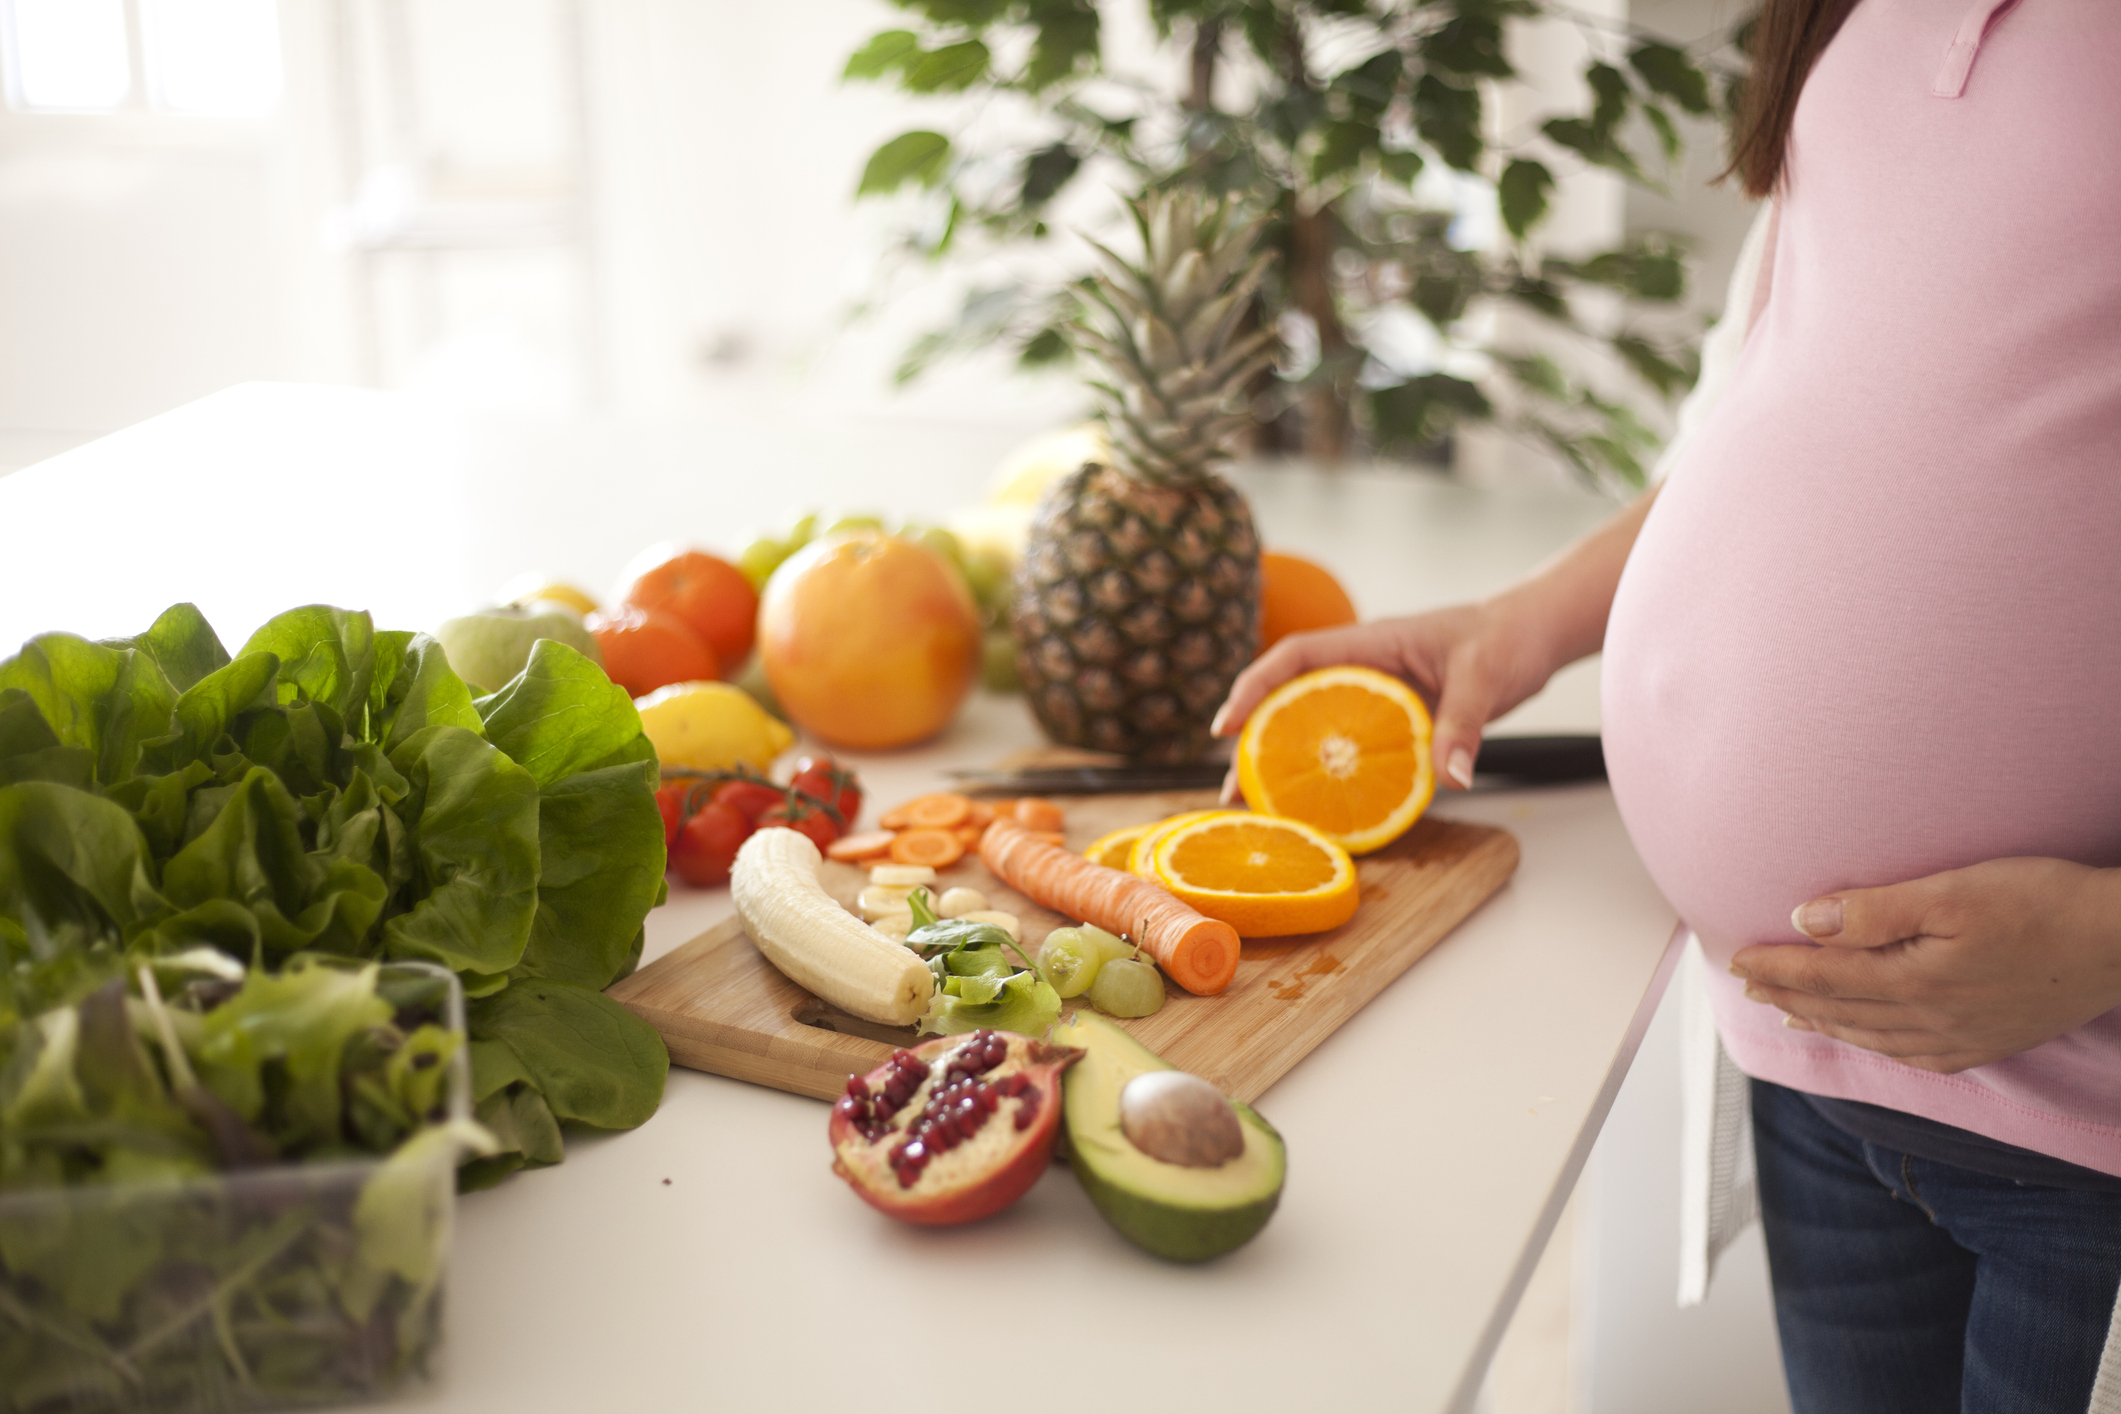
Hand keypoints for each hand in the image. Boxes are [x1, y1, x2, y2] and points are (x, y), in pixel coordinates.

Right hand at [1207, 598, 1563, 802]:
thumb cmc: (1507, 640)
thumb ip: (1463, 725)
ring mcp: (1374, 694)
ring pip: (1312, 727)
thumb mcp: (1485, 679)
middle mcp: (1362, 667)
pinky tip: (1318, 810)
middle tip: (1234, 794)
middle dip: (1254, 745)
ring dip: (1282, 766)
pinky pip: (1346, 746)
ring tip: (1259, 810)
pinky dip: (1326, 775)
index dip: (1255, 688)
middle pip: (1290, 700)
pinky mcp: (1390, 718)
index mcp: (1371, 643)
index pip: (1295, 657)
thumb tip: (1453, 779)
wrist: (1532, 636)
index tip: (1226, 727)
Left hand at [1730, 858, 2120, 1073]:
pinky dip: (1877, 1046)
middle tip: (1747, 984)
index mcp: (1913, 981)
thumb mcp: (1951, 892)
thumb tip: (1804, 921)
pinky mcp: (1991, 1042)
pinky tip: (1870, 1040)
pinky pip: (1915, 1056)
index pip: (1823, 975)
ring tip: (1789, 1014)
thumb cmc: (2042, 903)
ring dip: (1824, 1022)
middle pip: (1839, 1008)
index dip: (1776, 967)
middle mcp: (1930, 1020)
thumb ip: (1873, 911)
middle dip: (1787, 995)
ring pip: (1872, 1035)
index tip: (1737, 958)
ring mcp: (1962, 1038)